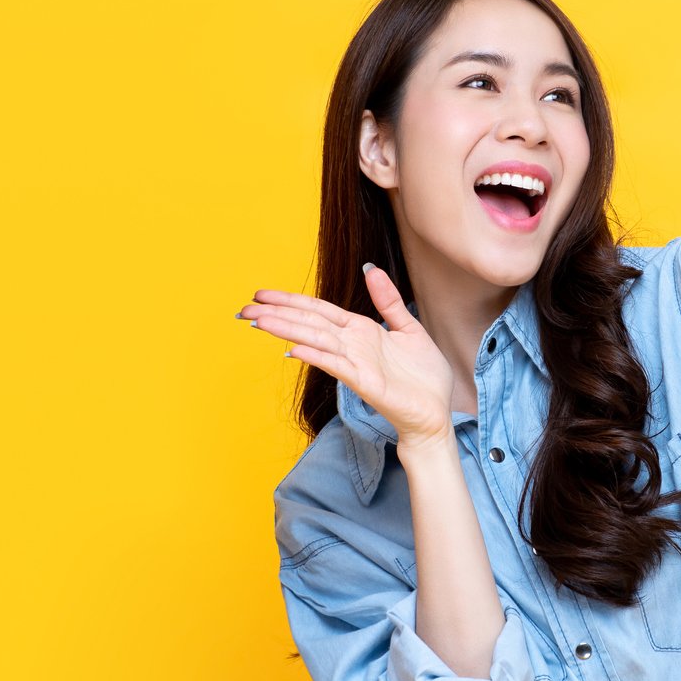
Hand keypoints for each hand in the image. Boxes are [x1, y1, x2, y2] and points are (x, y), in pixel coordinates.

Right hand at [238, 263, 456, 444]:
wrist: (436, 412)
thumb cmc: (424, 376)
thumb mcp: (410, 328)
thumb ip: (387, 301)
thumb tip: (370, 268)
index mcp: (361, 331)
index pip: (318, 310)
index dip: (291, 300)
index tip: (261, 293)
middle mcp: (353, 345)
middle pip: (309, 323)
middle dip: (277, 314)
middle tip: (244, 308)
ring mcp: (356, 364)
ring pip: (316, 341)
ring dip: (287, 330)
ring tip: (259, 320)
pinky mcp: (365, 382)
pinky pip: (337, 366)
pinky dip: (317, 356)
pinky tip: (295, 349)